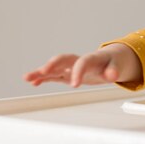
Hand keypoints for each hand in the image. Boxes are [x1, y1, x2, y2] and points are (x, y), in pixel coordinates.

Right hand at [23, 43, 140, 87]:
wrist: (109, 61)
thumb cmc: (112, 63)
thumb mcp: (116, 67)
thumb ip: (114, 71)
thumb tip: (112, 75)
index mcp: (91, 58)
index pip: (82, 62)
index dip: (78, 72)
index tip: (75, 85)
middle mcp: (77, 61)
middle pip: (63, 59)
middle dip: (52, 64)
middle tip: (43, 72)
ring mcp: (70, 67)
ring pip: (54, 67)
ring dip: (41, 72)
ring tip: (27, 77)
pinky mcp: (66, 73)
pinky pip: (53, 75)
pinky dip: (43, 78)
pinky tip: (34, 83)